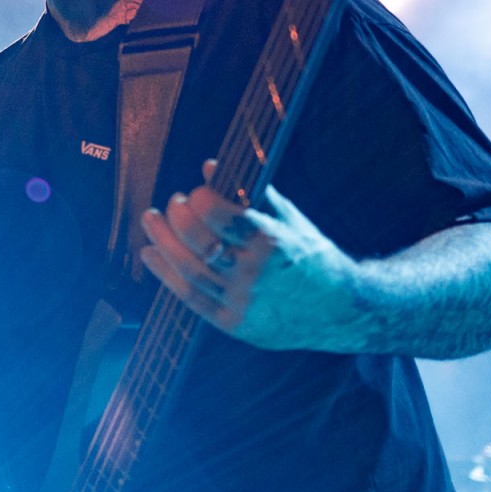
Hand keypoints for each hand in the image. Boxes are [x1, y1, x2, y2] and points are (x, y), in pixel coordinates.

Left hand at [138, 160, 366, 352]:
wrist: (340, 309)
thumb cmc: (311, 255)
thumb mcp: (290, 218)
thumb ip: (250, 193)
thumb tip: (209, 166)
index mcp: (274, 243)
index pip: (226, 219)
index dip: (201, 202)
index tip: (193, 191)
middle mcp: (257, 275)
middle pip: (202, 245)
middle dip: (178, 219)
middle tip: (172, 203)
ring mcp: (244, 303)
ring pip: (190, 272)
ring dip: (163, 243)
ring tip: (151, 222)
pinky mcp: (235, 325)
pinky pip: (192, 299)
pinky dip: (166, 275)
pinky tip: (151, 254)